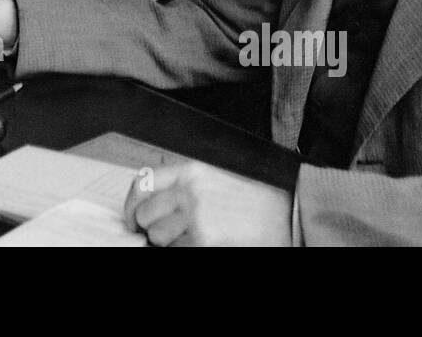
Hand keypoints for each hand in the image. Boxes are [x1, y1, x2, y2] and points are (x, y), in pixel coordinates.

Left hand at [123, 162, 291, 245]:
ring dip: (168, 244)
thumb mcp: (214, 180)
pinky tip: (200, 245)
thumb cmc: (255, 200)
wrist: (289, 215)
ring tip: (190, 240)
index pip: (142, 183)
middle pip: (145, 213)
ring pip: (157, 237)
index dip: (132, 205)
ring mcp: (196, 216)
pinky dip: (182, 250)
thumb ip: (183, 187)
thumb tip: (152, 206)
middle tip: (161, 237)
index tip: (133, 219)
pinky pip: (176, 250)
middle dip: (150, 228)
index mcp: (191, 171)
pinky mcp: (204, 240)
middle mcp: (189, 190)